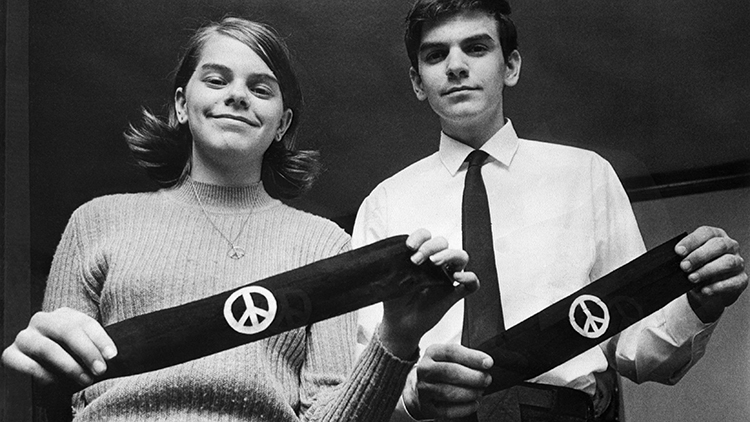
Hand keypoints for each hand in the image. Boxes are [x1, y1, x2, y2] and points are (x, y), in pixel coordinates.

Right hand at [1, 307, 117, 386]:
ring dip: (70, 366)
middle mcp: (42, 321)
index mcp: (62, 315)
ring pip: (48, 348)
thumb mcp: (80, 350)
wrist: (36, 374)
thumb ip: (92, 347)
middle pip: (67, 331)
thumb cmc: (66, 360)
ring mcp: (24, 337)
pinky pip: (30, 365)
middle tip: (100, 369)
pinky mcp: (10, 355)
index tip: (112, 356)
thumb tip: (110, 356)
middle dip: (87, 351)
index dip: (100, 339)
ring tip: (85, 379)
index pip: (84, 322)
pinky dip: (47, 376)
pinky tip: (59, 383)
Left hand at [379, 229, 478, 358]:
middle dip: (430, 247)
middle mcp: (436, 264)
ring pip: (461, 257)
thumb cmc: (395, 300)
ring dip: (449, 255)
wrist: (398, 324)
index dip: (420, 236)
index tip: (409, 246)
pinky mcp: (455, 294)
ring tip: (435, 263)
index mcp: (421, 256)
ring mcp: (447, 278)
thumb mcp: (390, 279)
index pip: (426, 236)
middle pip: (443, 243)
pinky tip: (457, 278)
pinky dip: (469, 278)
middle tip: (416, 260)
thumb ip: (392, 265)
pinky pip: (472, 284)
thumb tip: (389, 254)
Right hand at [403, 343, 492, 419]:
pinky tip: (473, 404)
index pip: (452, 352)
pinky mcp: (426, 407)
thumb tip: (486, 363)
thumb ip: (465, 357)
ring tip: (480, 392)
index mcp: (432, 353)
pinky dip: (464, 408)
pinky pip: (447, 410)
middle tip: (486, 379)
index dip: (472, 357)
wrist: (417, 388)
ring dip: (469, 393)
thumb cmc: (440, 370)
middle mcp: (424, 369)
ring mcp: (423, 389)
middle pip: (450, 372)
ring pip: (448, 392)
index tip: (488, 363)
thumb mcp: (447, 357)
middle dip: (473, 377)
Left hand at [675, 226, 747, 322]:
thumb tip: (668, 259)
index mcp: (715, 236)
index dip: (692, 241)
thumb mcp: (687, 260)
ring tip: (692, 278)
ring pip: (727, 262)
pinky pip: (733, 281)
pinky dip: (717, 286)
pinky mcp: (741, 279)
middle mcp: (729, 246)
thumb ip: (681, 256)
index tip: (678, 251)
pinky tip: (704, 289)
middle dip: (699, 256)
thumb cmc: (696, 269)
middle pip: (718, 245)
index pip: (705, 233)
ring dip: (707, 270)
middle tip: (684, 266)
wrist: (705, 290)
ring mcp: (737, 262)